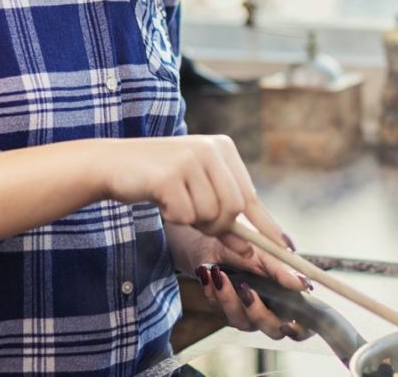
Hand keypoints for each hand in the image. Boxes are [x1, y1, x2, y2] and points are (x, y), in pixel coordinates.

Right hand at [105, 134, 286, 256]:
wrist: (112, 164)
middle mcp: (211, 149)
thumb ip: (222, 217)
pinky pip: (185, 215)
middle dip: (216, 225)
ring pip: (210, 215)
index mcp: (223, 148)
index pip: (250, 195)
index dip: (265, 226)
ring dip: (191, 220)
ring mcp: (190, 159)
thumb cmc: (158, 180)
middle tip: (193, 218)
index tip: (285, 249)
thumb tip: (249, 249)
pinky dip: (173, 216)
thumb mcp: (196, 192)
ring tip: (173, 200)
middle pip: (234, 209)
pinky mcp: (170, 174)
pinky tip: (160, 199)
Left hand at [166, 224, 312, 340]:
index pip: (301, 326)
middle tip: (246, 288)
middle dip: (258, 312)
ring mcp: (246, 313)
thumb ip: (282, 272)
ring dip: (229, 297)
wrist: (215, 242)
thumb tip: (303, 283)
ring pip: (241, 321)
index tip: (289, 324)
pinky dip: (213, 292)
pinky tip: (209, 274)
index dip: (299, 331)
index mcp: (287, 297)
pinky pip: (219, 311)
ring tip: (219, 273)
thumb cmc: (246, 246)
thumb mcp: (265, 255)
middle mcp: (269, 310)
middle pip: (272, 330)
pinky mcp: (224, 312)